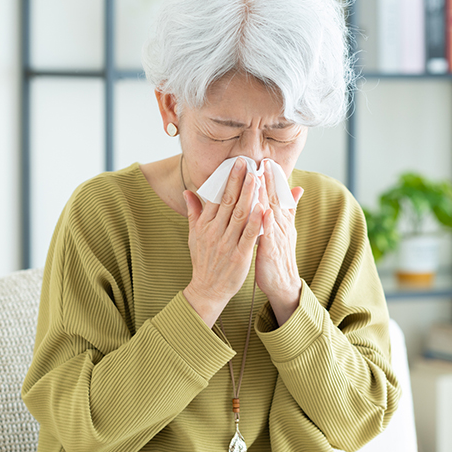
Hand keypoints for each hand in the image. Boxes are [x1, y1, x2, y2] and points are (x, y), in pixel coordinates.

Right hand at [182, 159, 262, 326]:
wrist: (207, 289)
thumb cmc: (203, 261)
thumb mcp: (193, 235)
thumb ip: (193, 212)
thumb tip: (188, 192)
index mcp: (206, 225)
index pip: (217, 197)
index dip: (227, 179)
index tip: (236, 164)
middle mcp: (215, 232)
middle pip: (229, 202)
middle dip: (238, 181)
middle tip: (246, 163)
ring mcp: (227, 243)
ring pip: (240, 215)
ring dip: (248, 196)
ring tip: (256, 178)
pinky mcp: (239, 256)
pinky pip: (248, 236)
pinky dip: (255, 222)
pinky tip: (263, 208)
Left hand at [254, 166, 304, 325]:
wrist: (282, 282)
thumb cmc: (278, 255)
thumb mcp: (285, 229)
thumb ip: (288, 209)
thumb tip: (297, 188)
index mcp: (280, 219)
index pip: (276, 195)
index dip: (273, 178)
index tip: (267, 160)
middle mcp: (280, 225)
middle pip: (274, 198)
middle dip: (270, 180)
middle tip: (264, 161)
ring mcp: (277, 236)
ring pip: (271, 212)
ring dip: (266, 195)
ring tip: (259, 179)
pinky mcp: (272, 249)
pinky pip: (269, 233)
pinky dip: (266, 222)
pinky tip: (263, 210)